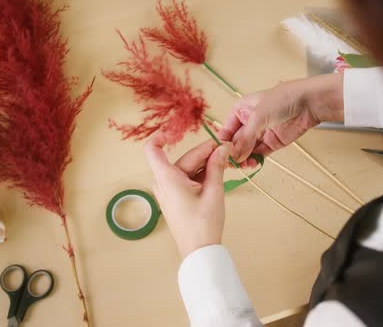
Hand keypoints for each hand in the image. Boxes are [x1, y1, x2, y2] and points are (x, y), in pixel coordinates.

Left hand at [144, 133, 230, 257]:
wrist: (199, 251)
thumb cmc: (203, 224)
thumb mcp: (214, 191)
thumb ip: (217, 166)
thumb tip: (222, 147)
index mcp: (167, 178)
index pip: (153, 148)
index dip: (163, 135)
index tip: (180, 130)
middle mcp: (164, 182)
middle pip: (185, 158)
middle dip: (207, 152)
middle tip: (229, 149)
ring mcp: (170, 190)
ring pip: (189, 168)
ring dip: (208, 164)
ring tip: (229, 162)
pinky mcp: (176, 197)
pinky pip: (189, 178)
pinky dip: (204, 174)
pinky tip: (220, 173)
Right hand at [219, 73, 344, 163]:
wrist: (308, 103)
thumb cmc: (282, 99)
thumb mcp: (258, 116)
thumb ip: (245, 138)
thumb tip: (235, 155)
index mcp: (240, 111)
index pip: (226, 130)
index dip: (222, 144)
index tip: (220, 156)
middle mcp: (248, 123)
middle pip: (235, 143)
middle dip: (233, 154)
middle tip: (232, 164)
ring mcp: (260, 133)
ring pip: (246, 150)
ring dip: (243, 159)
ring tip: (243, 165)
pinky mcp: (272, 143)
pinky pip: (259, 154)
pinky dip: (255, 160)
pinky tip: (252, 164)